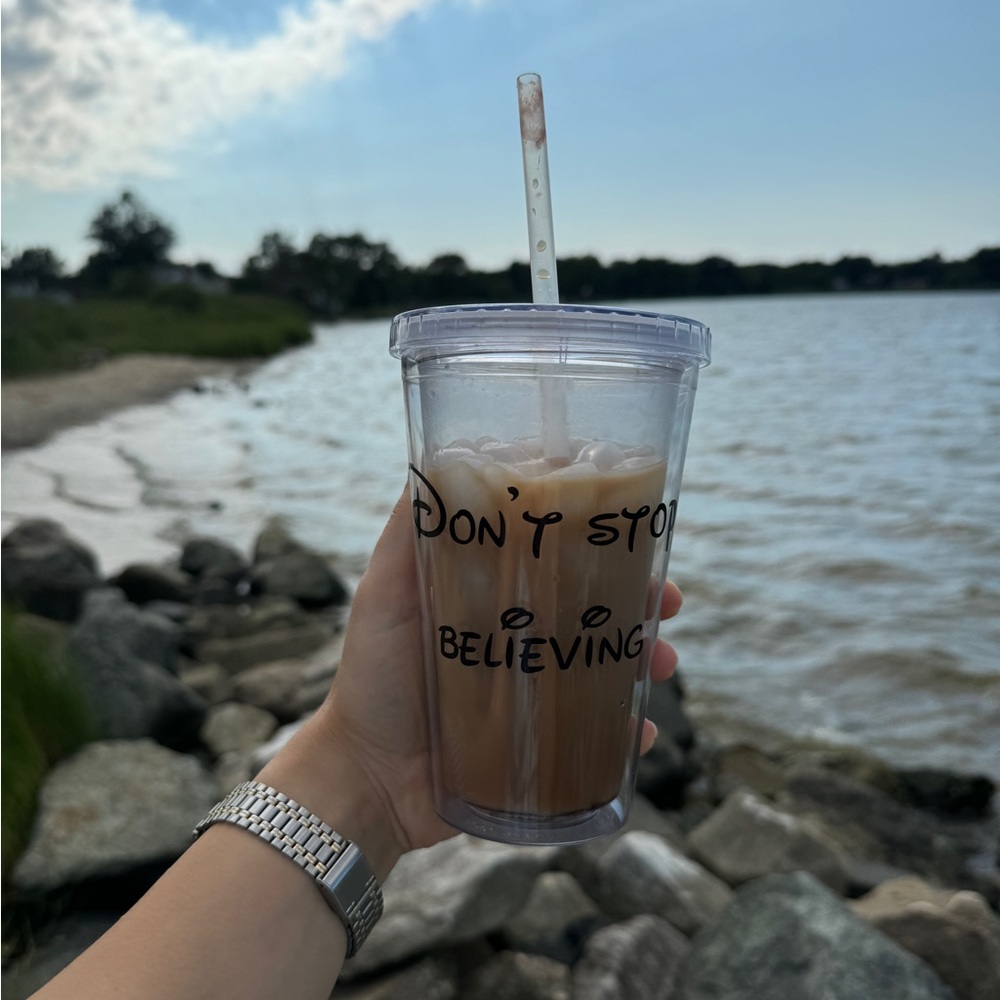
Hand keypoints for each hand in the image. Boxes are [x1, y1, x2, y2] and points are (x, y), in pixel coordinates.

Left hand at [263, 488, 683, 876]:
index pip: (562, 563)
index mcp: (497, 600)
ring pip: (612, 670)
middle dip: (643, 603)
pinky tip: (641, 733)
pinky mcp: (543, 750)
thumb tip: (435, 460)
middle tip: (666, 605)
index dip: (604, 547)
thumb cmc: (372, 675)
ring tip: (663, 665)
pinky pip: (601, 740)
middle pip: (599, 612)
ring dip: (649, 662)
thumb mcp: (384, 591)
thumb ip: (407, 532)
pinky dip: (629, 735)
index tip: (637, 534)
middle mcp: (524, 643)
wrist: (366, 775)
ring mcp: (537, 697)